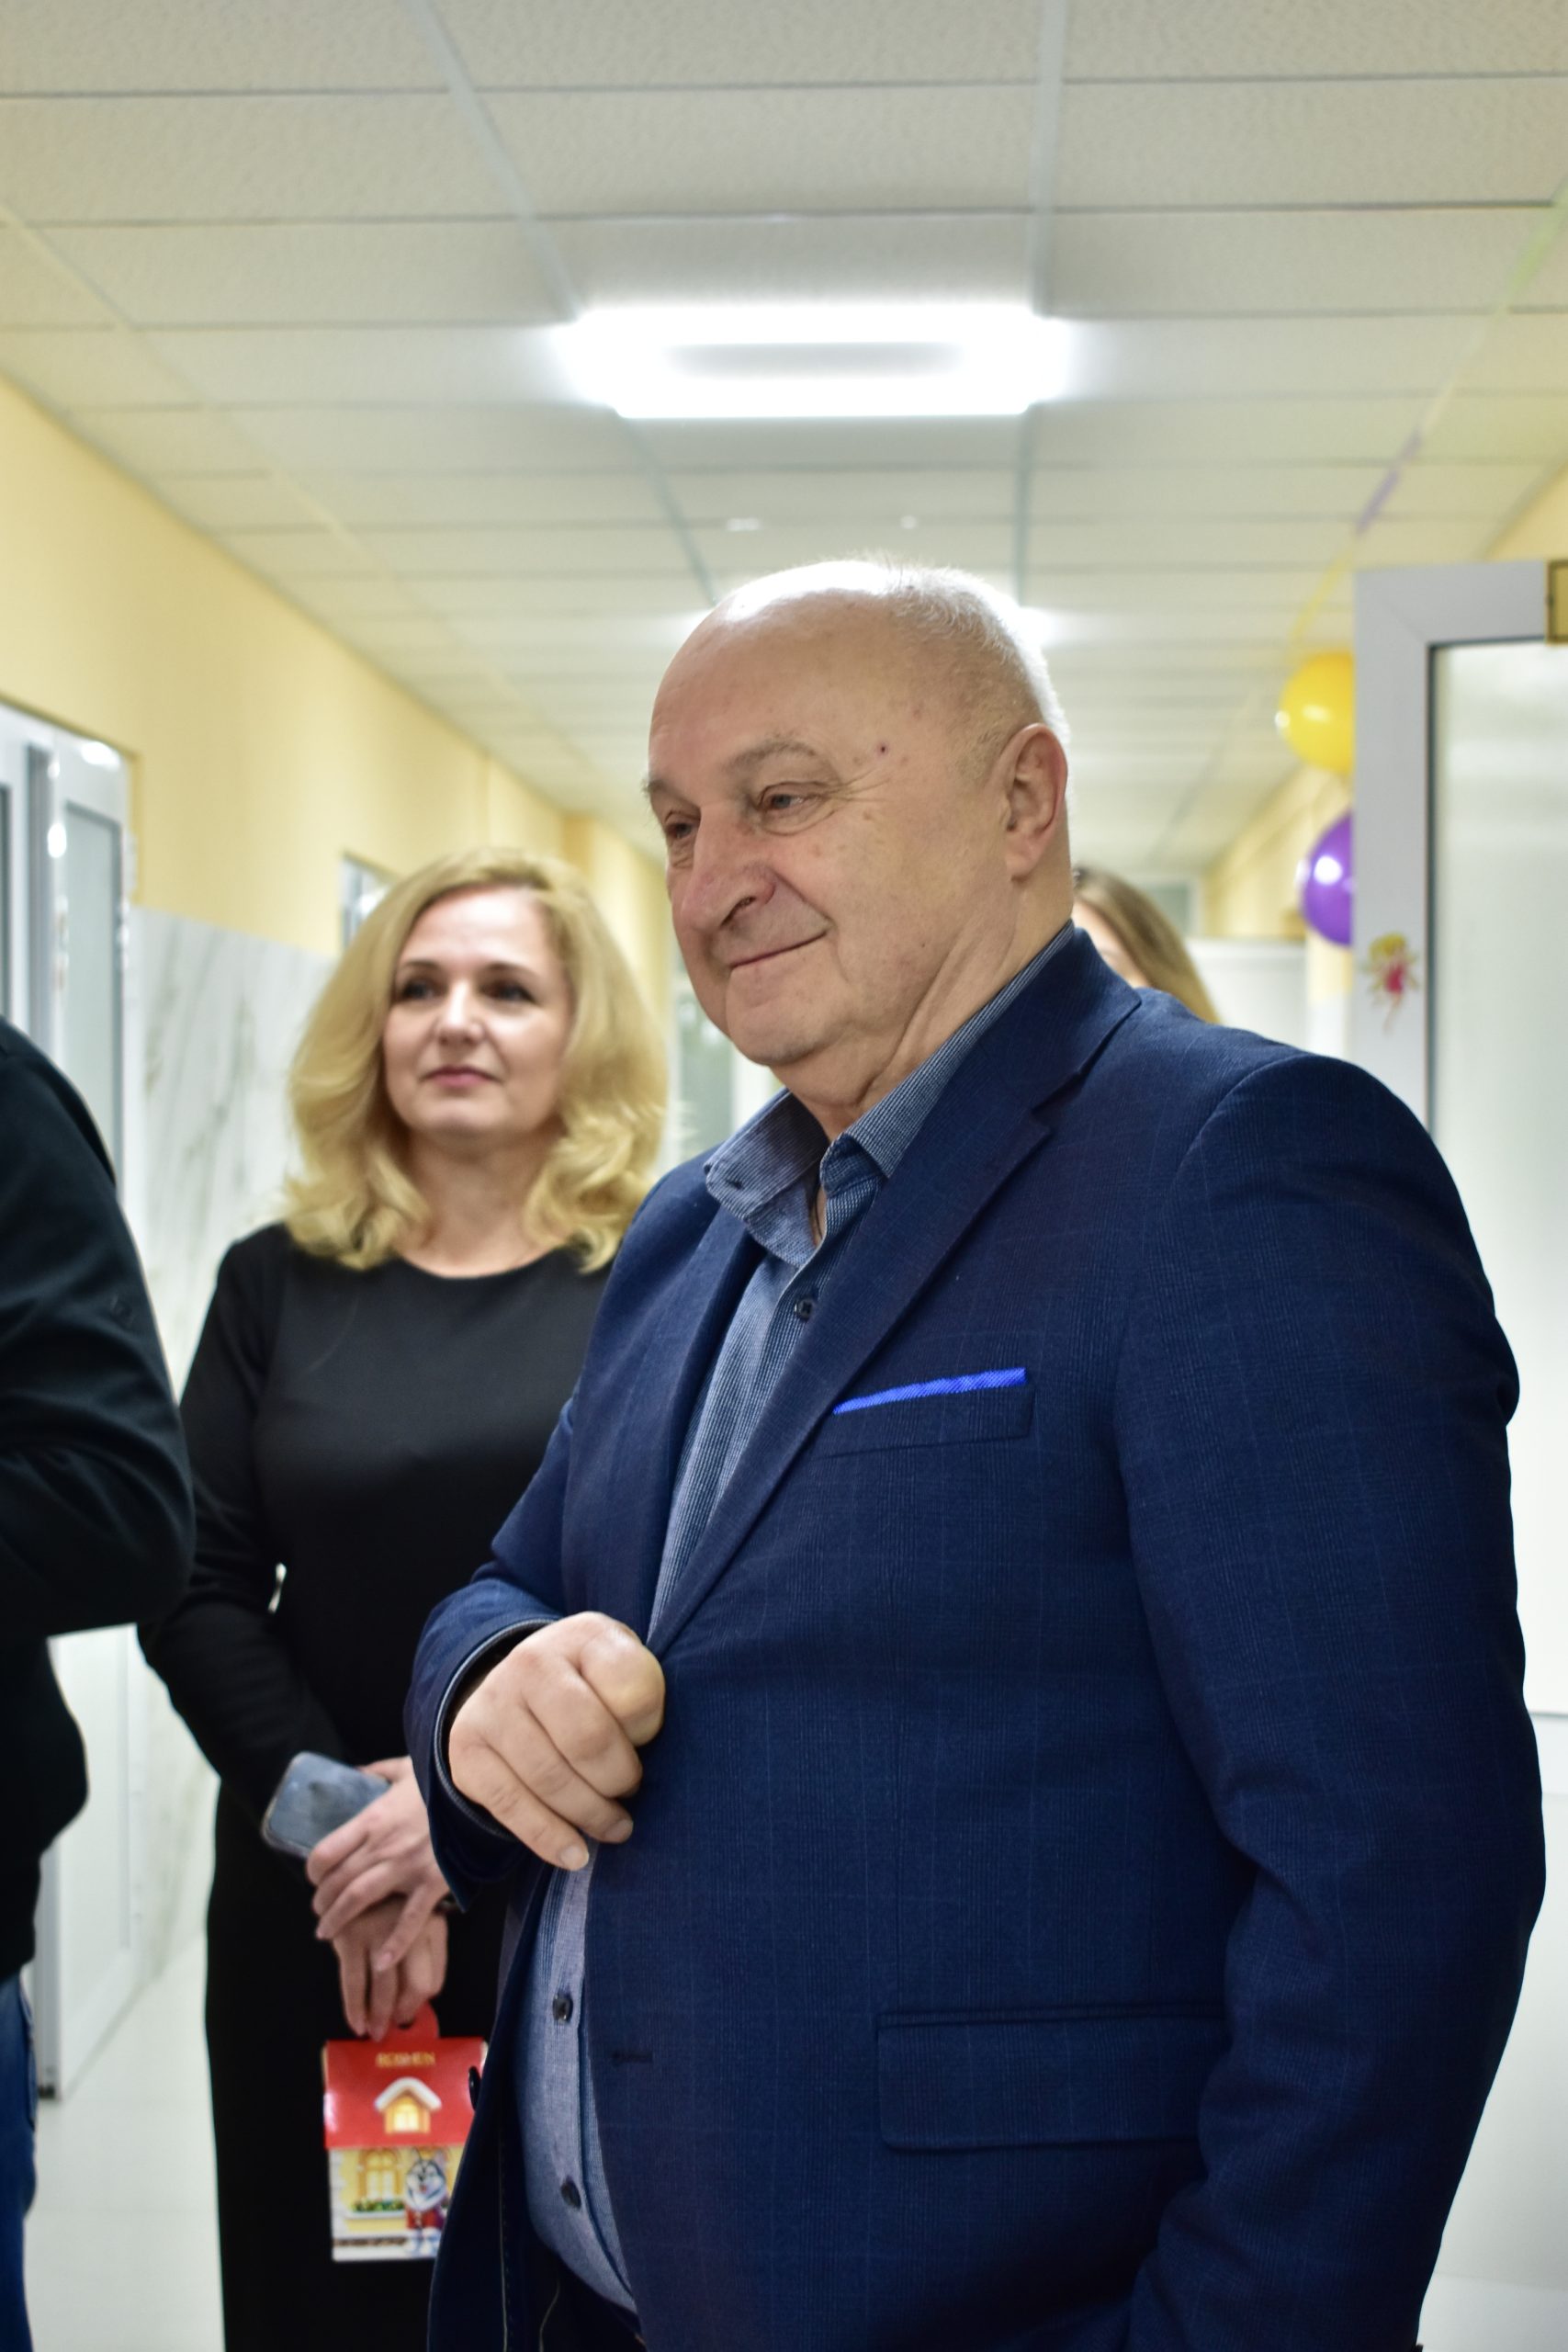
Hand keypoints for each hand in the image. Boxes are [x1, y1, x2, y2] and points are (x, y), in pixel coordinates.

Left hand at [307, 1757, 448, 1972]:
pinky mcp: (432, 1883)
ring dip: (338, 1920)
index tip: (315, 1879)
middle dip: (322, 1902)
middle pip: (337, 1881)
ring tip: (329, 1933)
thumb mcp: (405, 1768)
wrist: (479, 1791)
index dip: (313, 1872)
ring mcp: (406, 1867)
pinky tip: (380, 1962)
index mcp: (372, 1819)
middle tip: (320, 1912)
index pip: (325, 1853)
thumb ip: (378, 1771)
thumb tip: (357, 1772)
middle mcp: (382, 1846)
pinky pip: (409, 1919)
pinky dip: (394, 1944)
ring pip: (359, 1900)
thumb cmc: (443, 1779)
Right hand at [332, 1895, 447, 2040]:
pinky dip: (354, 2008)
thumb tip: (416, 2004)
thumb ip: (424, 1956)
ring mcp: (378, 1932)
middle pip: (414, 1985)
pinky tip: (356, 2022)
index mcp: (431, 1925)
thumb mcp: (418, 1921)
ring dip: (378, 2016)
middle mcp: (409, 1928)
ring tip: (373, 2032)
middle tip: (390, 2029)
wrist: (353, 1874)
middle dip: (401, 2014)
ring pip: (383, 1987)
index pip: (433, 1979)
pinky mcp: (350, 1936)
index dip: (420, 2003)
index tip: (406, 2015)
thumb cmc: (390, 1905)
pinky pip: (353, 1982)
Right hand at [449, 1612, 664, 1871]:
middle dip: (620, 1778)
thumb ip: (642, 1699)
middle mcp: (531, 1662)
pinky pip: (511, 1806)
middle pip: (589, 1738)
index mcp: (584, 1636)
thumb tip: (639, 1761)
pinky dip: (549, 1838)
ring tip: (616, 1827)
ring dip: (591, 1814)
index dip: (650, 1727)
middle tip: (631, 1791)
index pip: (632, 1686)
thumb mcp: (627, 1672)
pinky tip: (576, 1855)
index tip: (649, 1740)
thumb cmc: (594, 1687)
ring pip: (551, 1778)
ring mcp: (492, 1705)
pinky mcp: (466, 1751)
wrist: (519, 1686)